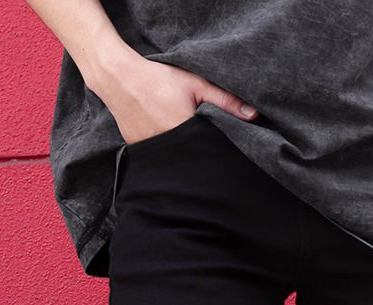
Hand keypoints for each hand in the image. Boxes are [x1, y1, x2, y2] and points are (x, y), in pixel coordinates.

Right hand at [88, 45, 257, 145]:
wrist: (118, 77)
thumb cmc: (159, 78)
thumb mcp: (196, 83)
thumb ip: (225, 100)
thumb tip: (253, 115)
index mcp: (184, 132)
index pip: (208, 153)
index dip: (216, 156)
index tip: (223, 158)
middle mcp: (166, 146)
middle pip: (191, 160)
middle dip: (200, 158)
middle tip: (204, 151)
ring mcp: (150, 150)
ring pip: (173, 160)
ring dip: (181, 155)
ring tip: (182, 143)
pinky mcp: (138, 149)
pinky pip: (157, 156)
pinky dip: (164, 151)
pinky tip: (164, 138)